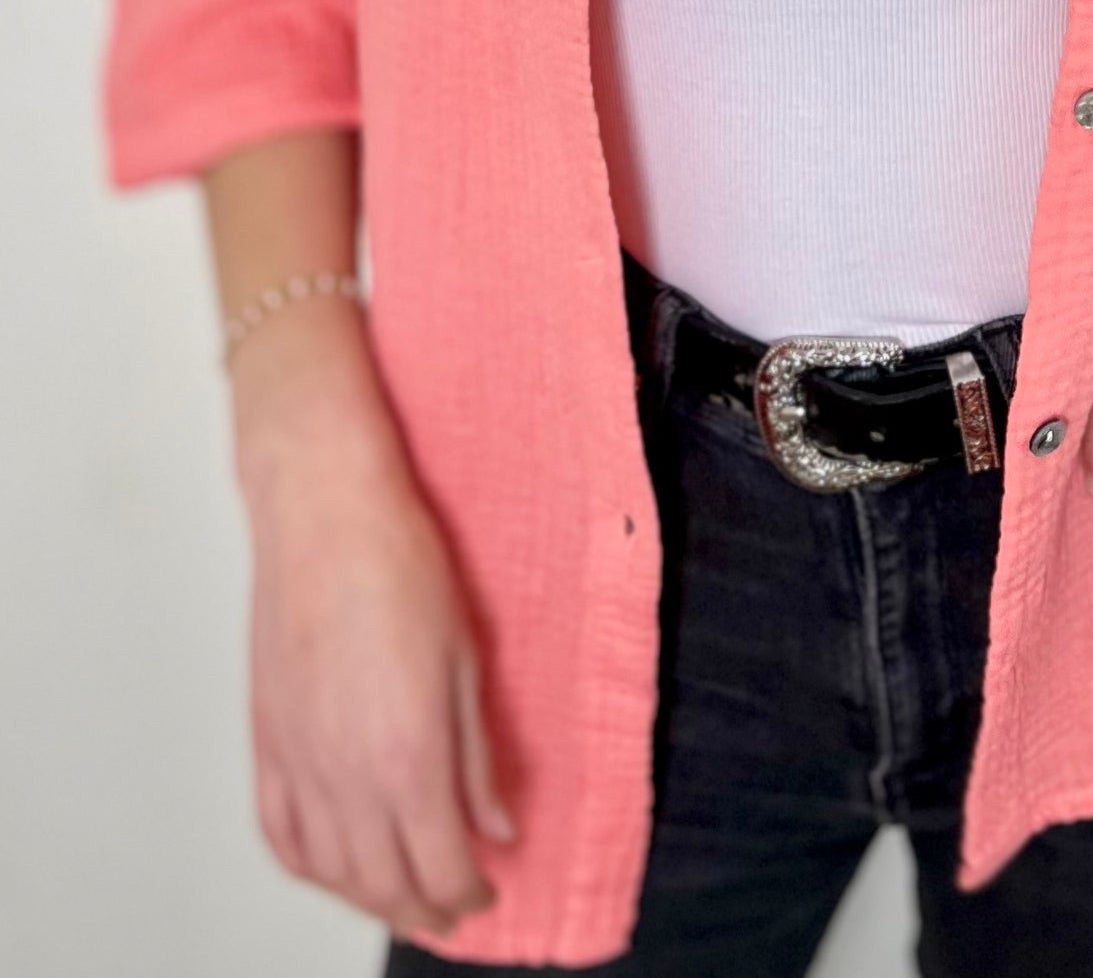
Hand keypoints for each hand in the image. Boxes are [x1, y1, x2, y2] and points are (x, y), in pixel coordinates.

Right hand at [235, 314, 516, 937]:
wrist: (325, 511)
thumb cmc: (400, 564)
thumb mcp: (464, 660)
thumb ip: (477, 756)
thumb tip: (496, 824)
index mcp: (407, 755)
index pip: (441, 866)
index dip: (469, 894)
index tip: (488, 892)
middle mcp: (345, 773)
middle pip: (385, 884)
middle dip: (426, 910)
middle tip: (455, 910)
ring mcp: (297, 761)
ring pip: (331, 871)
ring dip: (369, 898)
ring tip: (404, 897)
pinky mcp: (265, 741)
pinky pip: (279, 835)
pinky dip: (309, 867)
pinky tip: (334, 866)